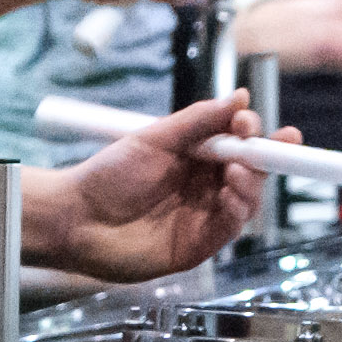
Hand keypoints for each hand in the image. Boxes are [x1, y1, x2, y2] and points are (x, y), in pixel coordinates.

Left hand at [33, 93, 298, 281]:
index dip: (252, 132)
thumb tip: (239, 96)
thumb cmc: (109, 175)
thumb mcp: (155, 138)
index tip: (250, 123)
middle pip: (250, 170)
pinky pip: (229, 228)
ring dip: (250, 183)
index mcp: (195, 155)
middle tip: (260, 145)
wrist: (77, 219)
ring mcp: (203, 215)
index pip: (237, 141)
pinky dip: (237, 211)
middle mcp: (204, 184)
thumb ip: (198, 120)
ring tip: (236, 170)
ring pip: (246, 199)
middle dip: (264, 156)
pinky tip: (229, 198)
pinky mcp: (199, 245)